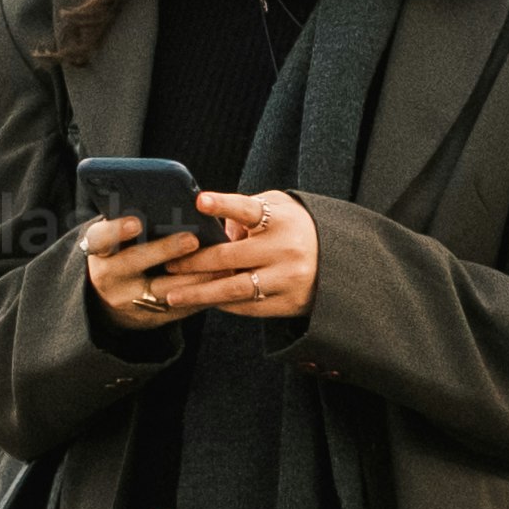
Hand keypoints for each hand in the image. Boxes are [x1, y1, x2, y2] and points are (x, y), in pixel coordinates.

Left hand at [78, 191, 315, 327]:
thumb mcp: (278, 209)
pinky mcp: (290, 303)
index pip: (248, 210)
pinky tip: (204, 301)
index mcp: (281, 220)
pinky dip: (224, 304)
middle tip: (168, 265)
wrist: (340, 261)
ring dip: (200, 292)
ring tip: (172, 296)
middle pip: (230, 257)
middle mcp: (286, 249)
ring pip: (235, 289)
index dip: (223, 204)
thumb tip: (212, 231)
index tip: (199, 201)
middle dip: (194, 262)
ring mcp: (288, 279)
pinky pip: (249, 307)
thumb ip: (244, 213)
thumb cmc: (296, 227)